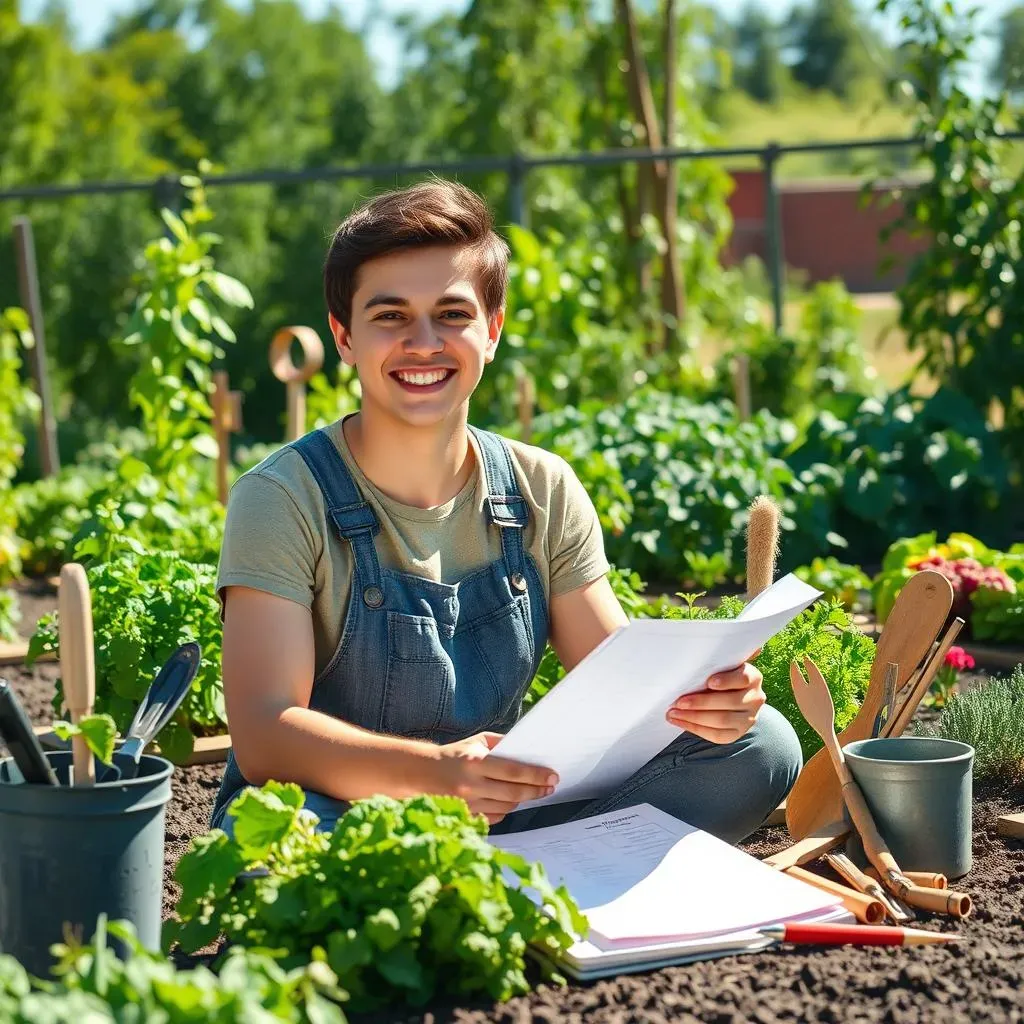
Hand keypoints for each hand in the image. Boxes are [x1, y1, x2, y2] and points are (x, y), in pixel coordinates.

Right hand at [433, 732, 557, 824]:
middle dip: (536, 791)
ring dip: (522, 800)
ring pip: (506, 807)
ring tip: (532, 792)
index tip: (552, 777)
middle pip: (513, 793)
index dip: (536, 776)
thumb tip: (529, 749)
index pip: (513, 771)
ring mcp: (467, 805)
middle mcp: (470, 786)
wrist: (422, 773)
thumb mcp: (477, 741)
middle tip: (549, 787)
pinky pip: (494, 817)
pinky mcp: (465, 817)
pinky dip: (505, 809)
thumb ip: (502, 744)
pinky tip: (511, 800)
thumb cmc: (454, 754)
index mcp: (475, 762)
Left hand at [665, 659, 765, 744]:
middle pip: (729, 702)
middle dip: (701, 702)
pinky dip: (695, 728)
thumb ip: (724, 655)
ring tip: (673, 712)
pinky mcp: (738, 733)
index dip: (727, 680)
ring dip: (694, 717)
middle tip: (678, 701)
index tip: (709, 681)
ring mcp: (748, 718)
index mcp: (753, 677)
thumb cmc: (720, 675)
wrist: (730, 698)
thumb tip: (731, 639)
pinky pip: (717, 735)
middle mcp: (755, 698)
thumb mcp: (724, 664)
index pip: (743, 678)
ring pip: (722, 720)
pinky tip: (679, 721)